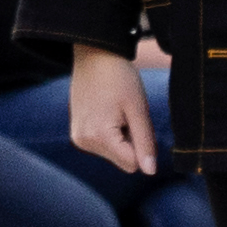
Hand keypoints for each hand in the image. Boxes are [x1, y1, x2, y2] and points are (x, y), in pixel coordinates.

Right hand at [67, 48, 157, 178]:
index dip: (141, 145)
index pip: (132, 164)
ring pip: (113, 154)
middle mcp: (84, 141)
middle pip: (122, 160)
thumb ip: (145, 142)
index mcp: (99, 136)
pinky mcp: (76, 133)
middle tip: (125, 114)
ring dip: (120, 137)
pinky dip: (110, 133)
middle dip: (130, 142)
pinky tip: (106, 112)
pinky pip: (103, 146)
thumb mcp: (138, 109)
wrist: (94, 55)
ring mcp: (78, 138)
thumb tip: (150, 172)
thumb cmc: (120, 78)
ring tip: (115, 111)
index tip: (136, 121)